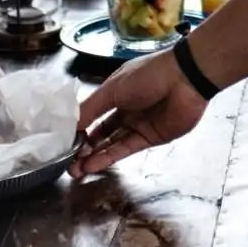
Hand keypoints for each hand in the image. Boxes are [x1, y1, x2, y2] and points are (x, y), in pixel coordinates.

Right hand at [70, 49, 209, 175]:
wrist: (186, 79)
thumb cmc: (147, 76)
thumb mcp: (112, 89)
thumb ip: (90, 109)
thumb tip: (68, 125)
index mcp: (115, 92)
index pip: (91, 113)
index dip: (77, 128)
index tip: (62, 142)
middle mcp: (124, 109)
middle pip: (100, 132)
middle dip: (83, 147)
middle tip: (66, 162)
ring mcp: (137, 125)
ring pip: (110, 143)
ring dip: (93, 156)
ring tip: (74, 170)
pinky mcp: (149, 138)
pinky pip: (125, 149)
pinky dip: (108, 157)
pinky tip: (91, 165)